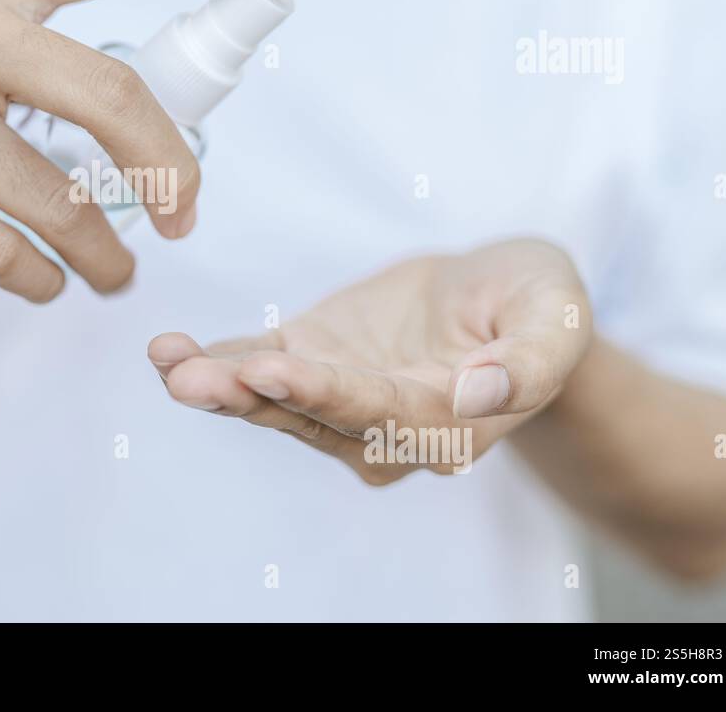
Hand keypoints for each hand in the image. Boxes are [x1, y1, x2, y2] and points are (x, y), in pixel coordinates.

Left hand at [148, 239, 591, 481]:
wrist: (505, 299)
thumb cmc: (539, 305)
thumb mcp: (557, 318)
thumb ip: (530, 360)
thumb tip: (484, 392)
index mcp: (447, 423)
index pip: (379, 414)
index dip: (322, 393)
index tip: (270, 369)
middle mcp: (385, 427)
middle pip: (311, 416)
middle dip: (250, 397)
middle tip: (192, 378)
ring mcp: (341, 397)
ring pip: (272, 401)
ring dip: (219, 385)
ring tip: (168, 362)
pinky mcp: (313, 363)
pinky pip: (257, 369)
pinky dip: (215, 361)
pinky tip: (168, 353)